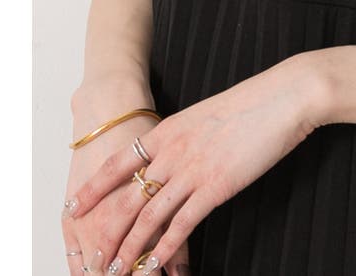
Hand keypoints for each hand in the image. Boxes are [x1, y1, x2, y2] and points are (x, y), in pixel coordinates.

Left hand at [63, 54, 325, 274]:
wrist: (283, 97)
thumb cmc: (253, 102)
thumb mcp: (207, 114)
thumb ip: (186, 136)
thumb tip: (176, 155)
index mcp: (169, 129)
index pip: (118, 161)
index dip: (94, 188)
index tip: (73, 206)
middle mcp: (173, 151)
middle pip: (128, 197)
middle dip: (108, 231)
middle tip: (93, 256)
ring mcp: (193, 169)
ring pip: (149, 216)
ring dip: (130, 248)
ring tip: (115, 270)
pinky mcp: (216, 186)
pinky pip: (182, 224)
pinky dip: (165, 249)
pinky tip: (155, 265)